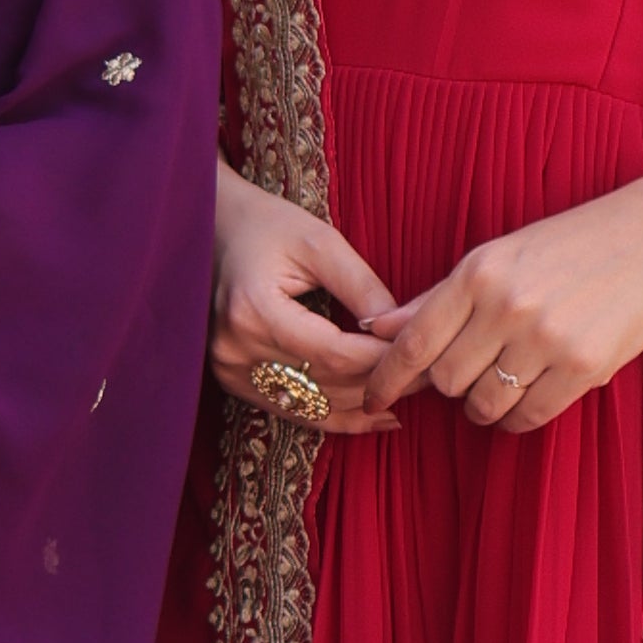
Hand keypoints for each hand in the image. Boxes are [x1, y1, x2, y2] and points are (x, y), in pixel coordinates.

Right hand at [210, 159, 399, 435]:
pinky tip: (376, 416)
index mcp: (254, 311)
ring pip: (313, 406)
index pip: (333, 353)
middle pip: (325, 384)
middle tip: (432, 376)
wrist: (211, 229)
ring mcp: (230, 371)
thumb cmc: (267, 226)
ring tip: (411, 393)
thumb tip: (400, 330)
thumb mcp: (320, 242)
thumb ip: (362, 286)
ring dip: (365, 404)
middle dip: (382, 382)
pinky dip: (336, 416)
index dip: (383, 359)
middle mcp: (236, 350)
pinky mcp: (233, 380)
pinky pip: (293, 410)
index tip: (425, 353)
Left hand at [356, 150, 642, 440]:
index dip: (385, 377)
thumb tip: (375, 327)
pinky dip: (518, 418)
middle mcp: (506, 306)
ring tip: (500, 384)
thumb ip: (435, 298)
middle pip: (445, 380)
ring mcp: (546, 339)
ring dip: (483, 405)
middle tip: (467, 373)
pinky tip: (525, 399)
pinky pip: (528, 416)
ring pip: (484, 403)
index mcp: (478, 273)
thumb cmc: (566, 247)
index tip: (369, 397)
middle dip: (447, 386)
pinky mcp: (583, 367)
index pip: (414, 341)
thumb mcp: (495, 258)